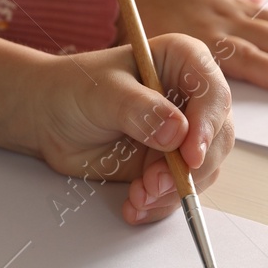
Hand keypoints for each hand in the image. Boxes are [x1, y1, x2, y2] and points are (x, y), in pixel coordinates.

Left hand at [32, 33, 233, 223]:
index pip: (213, 93)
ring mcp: (184, 134)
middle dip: (190, 168)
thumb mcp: (103, 92)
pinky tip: (135, 206)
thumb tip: (177, 132)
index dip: (208, 124)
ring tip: (138, 196)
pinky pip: (180, 190)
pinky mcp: (170, 163)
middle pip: (217, 137)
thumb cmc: (74, 89)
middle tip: (155, 184)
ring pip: (203, 169)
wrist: (50, 117)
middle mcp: (191, 98)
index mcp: (183, 61)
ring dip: (173, 190)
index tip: (191, 154)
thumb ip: (139, 109)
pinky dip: (160, 204)